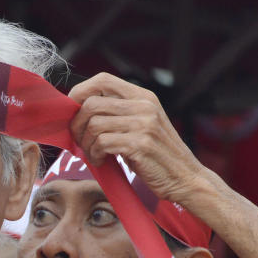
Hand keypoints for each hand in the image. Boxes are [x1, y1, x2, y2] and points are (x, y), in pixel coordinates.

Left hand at [67, 73, 211, 205]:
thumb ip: (117, 114)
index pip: (102, 80)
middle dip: (76, 125)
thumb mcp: (140, 126)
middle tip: (79, 142)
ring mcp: (144, 124)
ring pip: (94, 124)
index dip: (79, 93)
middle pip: (91, 104)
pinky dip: (95, 155)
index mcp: (143, 96)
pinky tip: (101, 161)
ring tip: (93, 154)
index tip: (71, 112)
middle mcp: (144, 105)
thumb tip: (77, 110)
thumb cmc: (155, 156)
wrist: (185, 178)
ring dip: (86, 144)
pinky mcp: (140, 144)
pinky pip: (102, 143)